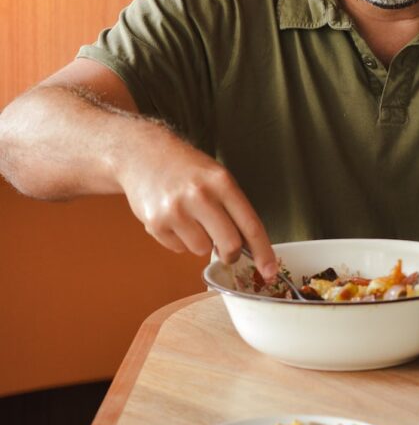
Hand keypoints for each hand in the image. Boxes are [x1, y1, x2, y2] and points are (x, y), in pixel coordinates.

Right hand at [117, 128, 277, 280]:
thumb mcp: (217, 177)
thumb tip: (250, 246)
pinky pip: (179, 249)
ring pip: (202, 250)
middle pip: (230, 245)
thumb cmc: (186, 168)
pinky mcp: (156, 224)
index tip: (270, 270)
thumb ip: (233, 208)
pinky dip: (179, 240)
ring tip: (190, 218)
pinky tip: (173, 219)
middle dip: (231, 254)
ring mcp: (176, 211)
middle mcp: (199, 196)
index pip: (250, 225)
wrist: (143, 154)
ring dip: (201, 242)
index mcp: (221, 182)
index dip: (263, 252)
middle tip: (226, 249)